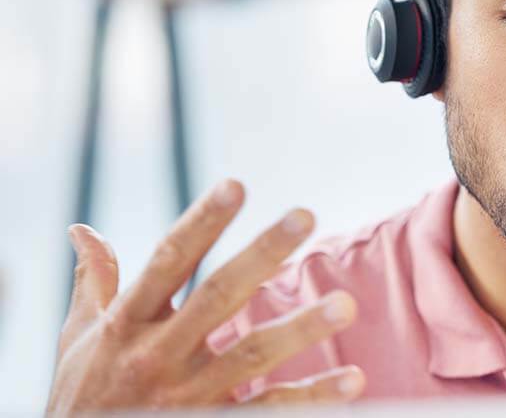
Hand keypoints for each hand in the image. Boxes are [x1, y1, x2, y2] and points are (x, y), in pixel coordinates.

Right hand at [45, 180, 364, 414]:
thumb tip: (82, 230)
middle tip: (306, 214)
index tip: (237, 185)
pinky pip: (268, 409)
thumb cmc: (84, 395)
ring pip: (251, 355)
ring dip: (301, 329)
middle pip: (218, 296)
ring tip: (346, 304)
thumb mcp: (79, 340)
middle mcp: (157, 355)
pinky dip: (313, 397)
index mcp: (126, 324)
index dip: (202, 223)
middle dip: (262, 254)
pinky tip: (353, 379)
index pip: (168, 262)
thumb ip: (95, 283)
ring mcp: (187, 396)